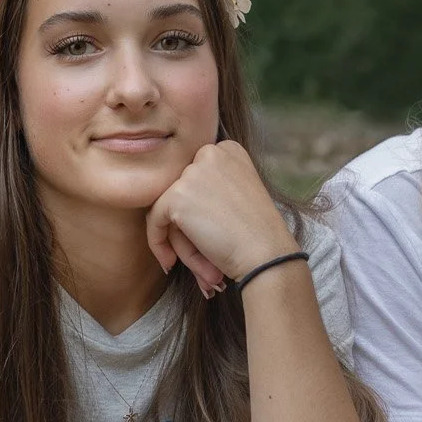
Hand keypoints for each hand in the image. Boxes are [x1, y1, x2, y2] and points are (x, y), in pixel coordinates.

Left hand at [145, 141, 297, 294]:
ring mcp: (192, 171)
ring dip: (182, 244)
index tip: (211, 237)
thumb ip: (206, 194)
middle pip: (179, 194)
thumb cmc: (257, 236)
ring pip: (167, 210)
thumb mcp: (235, 200)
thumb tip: (168, 209)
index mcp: (228, 150)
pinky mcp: (177, 194)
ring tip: (206, 270)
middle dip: (188, 232)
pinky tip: (171, 263)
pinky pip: (154, 221)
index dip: (198, 214)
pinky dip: (158, 244)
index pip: (193, 180)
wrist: (267, 255)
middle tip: (207, 263)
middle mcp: (209, 152)